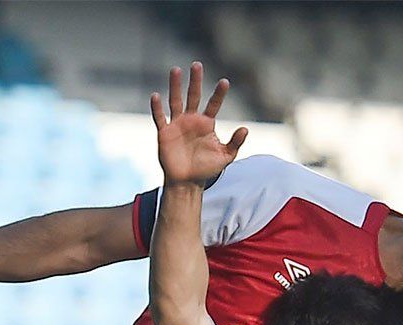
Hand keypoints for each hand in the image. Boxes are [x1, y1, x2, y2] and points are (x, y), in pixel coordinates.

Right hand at [150, 62, 247, 185]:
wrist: (187, 182)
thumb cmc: (206, 169)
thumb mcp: (225, 157)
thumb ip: (235, 143)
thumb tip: (245, 129)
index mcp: (206, 123)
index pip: (214, 104)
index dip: (219, 94)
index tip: (225, 82)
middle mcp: (192, 120)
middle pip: (193, 96)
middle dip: (195, 81)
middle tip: (197, 65)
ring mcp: (177, 124)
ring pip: (176, 101)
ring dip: (175, 86)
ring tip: (176, 70)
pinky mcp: (165, 133)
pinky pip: (160, 118)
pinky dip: (157, 108)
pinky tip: (156, 95)